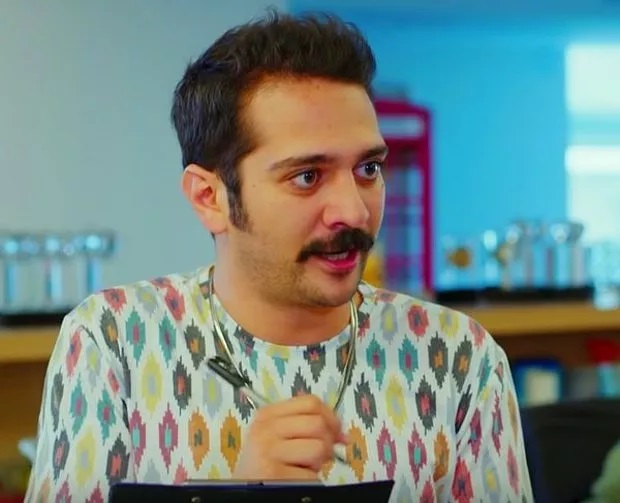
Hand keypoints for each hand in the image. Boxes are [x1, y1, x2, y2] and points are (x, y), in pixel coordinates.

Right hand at [232, 394, 346, 480]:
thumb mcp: (277, 435)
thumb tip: (343, 435)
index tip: (334, 432)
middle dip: (326, 442)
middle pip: (318, 423)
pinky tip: (294, 478)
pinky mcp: (274, 474)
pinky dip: (309, 480)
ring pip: (318, 447)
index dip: (330, 417)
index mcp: (267, 414)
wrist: (241, 490)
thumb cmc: (265, 463)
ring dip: (318, 462)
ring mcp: (269, 451)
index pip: (311, 402)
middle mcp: (266, 429)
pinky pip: (311, 475)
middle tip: (316, 456)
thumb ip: (306, 425)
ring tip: (302, 466)